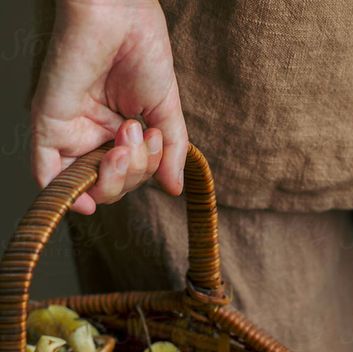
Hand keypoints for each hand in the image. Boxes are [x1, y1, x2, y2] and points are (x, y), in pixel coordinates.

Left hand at [31, 0, 187, 213]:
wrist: (123, 14)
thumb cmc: (144, 50)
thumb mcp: (165, 112)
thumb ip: (170, 152)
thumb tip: (174, 189)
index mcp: (116, 131)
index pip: (130, 175)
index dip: (145, 170)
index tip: (155, 137)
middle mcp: (91, 134)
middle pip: (111, 186)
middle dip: (134, 171)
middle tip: (138, 132)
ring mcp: (69, 131)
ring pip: (86, 186)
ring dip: (114, 177)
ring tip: (127, 134)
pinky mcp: (48, 123)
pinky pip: (47, 172)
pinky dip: (66, 195)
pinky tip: (87, 201)